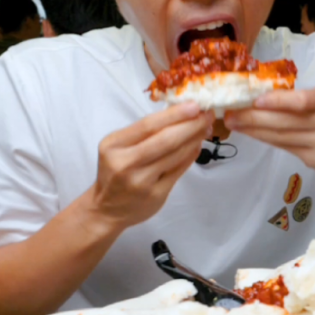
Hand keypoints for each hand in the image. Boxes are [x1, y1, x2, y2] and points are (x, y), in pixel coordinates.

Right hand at [88, 102, 210, 229]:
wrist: (107, 210)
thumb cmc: (114, 173)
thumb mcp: (116, 148)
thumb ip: (141, 134)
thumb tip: (178, 115)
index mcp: (113, 146)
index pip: (147, 125)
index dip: (174, 114)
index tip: (193, 105)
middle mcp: (125, 163)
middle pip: (165, 140)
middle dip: (190, 125)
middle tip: (207, 115)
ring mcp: (142, 181)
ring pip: (175, 155)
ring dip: (194, 139)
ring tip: (205, 128)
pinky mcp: (156, 194)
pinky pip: (178, 170)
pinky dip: (190, 156)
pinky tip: (197, 146)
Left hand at [226, 86, 314, 171]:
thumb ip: (293, 98)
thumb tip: (252, 96)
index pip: (302, 100)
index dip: (277, 101)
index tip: (254, 101)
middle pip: (285, 121)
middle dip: (253, 118)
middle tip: (230, 114)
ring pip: (281, 137)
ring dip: (253, 130)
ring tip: (234, 123)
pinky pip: (283, 148)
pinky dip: (264, 139)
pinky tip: (250, 134)